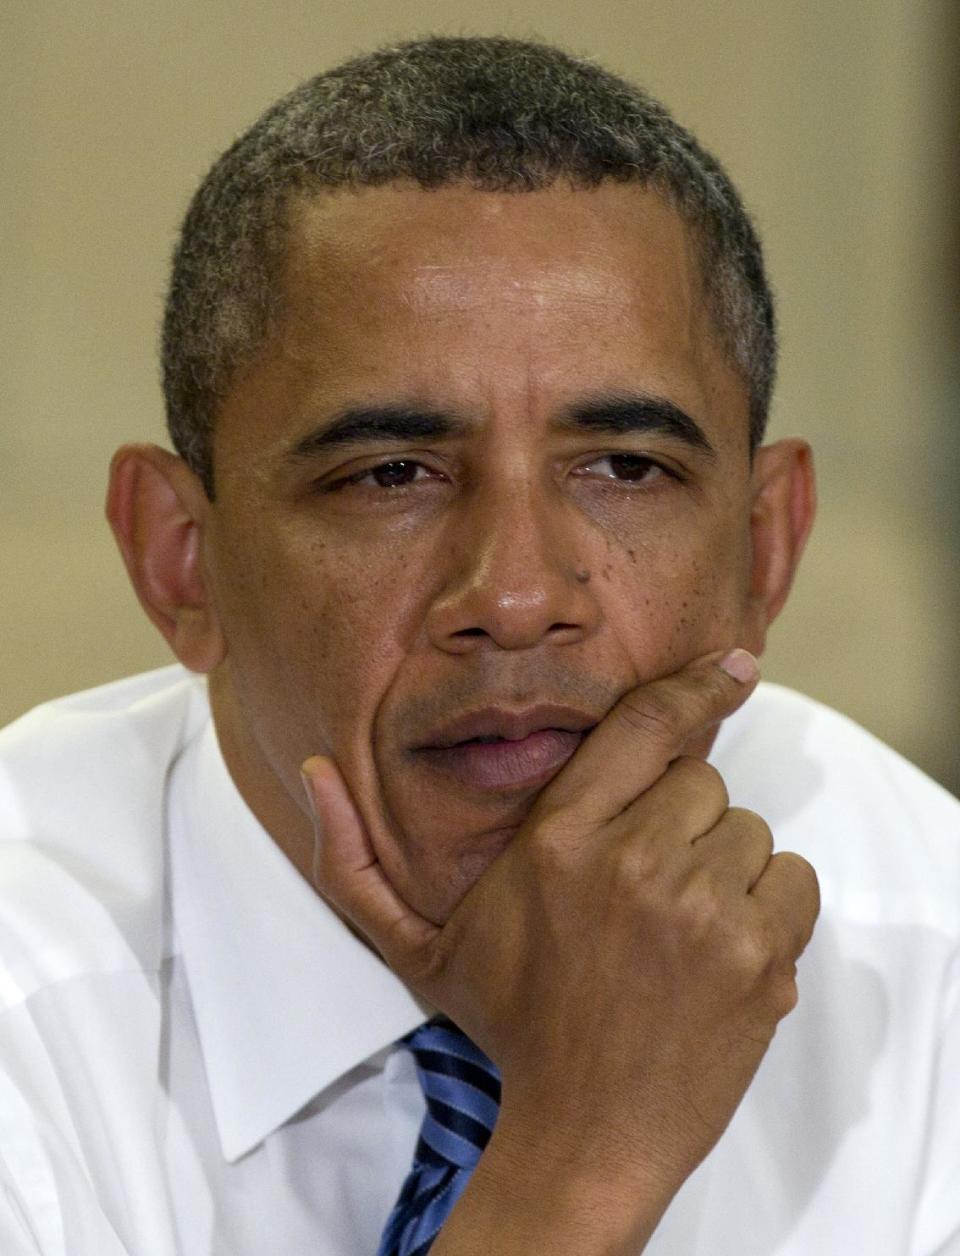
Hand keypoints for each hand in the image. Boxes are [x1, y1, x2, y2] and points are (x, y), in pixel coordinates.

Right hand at [302, 650, 819, 1239]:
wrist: (585, 1136)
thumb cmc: (511, 1028)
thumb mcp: (419, 947)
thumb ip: (353, 860)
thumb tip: (315, 771)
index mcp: (558, 840)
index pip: (644, 727)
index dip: (694, 686)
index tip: (733, 664)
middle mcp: (633, 860)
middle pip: (701, 780)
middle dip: (682, 821)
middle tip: (648, 886)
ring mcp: (702, 907)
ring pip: (748, 833)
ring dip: (725, 868)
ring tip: (680, 929)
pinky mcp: (758, 955)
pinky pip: (792, 883)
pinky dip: (771, 910)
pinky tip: (724, 952)